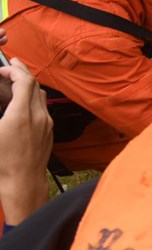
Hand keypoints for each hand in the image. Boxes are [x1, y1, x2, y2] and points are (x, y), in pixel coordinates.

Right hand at [0, 58, 52, 224]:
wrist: (23, 183)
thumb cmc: (2, 163)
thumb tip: (1, 99)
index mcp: (21, 115)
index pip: (24, 82)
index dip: (14, 70)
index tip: (3, 68)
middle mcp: (38, 116)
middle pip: (34, 85)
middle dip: (22, 73)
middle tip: (10, 66)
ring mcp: (46, 123)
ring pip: (40, 95)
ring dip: (28, 85)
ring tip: (14, 81)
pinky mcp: (49, 131)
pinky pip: (43, 107)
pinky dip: (32, 98)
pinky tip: (22, 101)